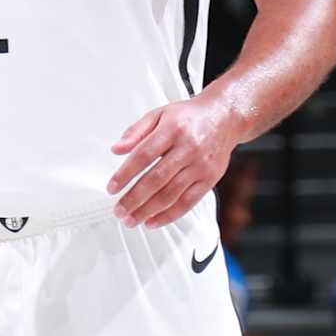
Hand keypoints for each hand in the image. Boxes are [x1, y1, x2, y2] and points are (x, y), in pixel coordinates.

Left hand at [107, 93, 236, 226]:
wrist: (224, 117)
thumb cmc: (189, 117)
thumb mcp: (159, 114)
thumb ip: (136, 131)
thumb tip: (116, 149)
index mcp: (172, 130)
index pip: (143, 155)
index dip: (125, 174)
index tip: (111, 188)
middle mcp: (188, 148)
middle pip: (156, 179)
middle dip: (134, 199)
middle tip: (119, 211)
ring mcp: (200, 166)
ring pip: (171, 194)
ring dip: (148, 211)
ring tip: (132, 220)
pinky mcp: (210, 179)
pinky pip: (188, 202)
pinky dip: (169, 215)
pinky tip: (153, 221)